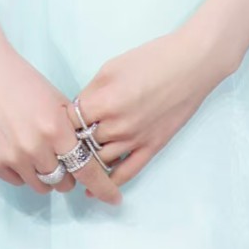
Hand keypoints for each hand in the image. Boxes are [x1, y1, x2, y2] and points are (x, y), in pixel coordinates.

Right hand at [0, 40, 123, 205]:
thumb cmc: (25, 82)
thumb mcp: (57, 101)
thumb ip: (72, 130)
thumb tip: (87, 155)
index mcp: (56, 129)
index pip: (86, 169)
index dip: (103, 187)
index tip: (114, 199)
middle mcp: (36, 148)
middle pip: (63, 182)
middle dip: (68, 174)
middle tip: (60, 157)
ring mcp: (13, 157)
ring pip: (41, 186)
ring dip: (46, 176)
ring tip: (38, 153)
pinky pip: (18, 181)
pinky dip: (24, 172)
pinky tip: (18, 150)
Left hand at [64, 27, 231, 189]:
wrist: (191, 65)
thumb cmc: (151, 58)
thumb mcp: (111, 67)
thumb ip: (90, 92)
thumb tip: (76, 111)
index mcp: (103, 102)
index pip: (68, 122)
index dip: (61, 122)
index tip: (57, 123)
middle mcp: (116, 126)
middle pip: (81, 144)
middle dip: (71, 143)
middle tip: (62, 145)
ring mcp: (135, 140)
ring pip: (99, 161)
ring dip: (86, 162)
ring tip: (74, 164)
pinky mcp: (152, 148)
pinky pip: (126, 173)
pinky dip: (108, 183)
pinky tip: (94, 189)